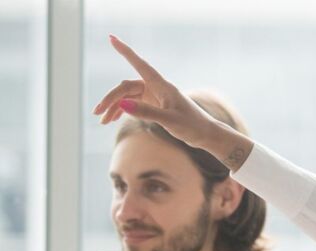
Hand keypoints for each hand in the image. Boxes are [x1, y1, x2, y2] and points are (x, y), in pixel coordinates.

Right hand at [93, 35, 216, 147]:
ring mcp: (154, 96)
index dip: (125, 51)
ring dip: (114, 106)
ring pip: (126, 96)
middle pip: (126, 87)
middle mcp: (156, 88)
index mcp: (162, 86)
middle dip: (110, 98)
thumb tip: (122, 104)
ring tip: (103, 121)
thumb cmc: (191, 125)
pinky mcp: (153, 105)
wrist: (205, 134)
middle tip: (97, 113)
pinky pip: (132, 104)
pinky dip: (121, 110)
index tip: (111, 37)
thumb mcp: (169, 120)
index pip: (140, 64)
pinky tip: (111, 120)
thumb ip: (146, 112)